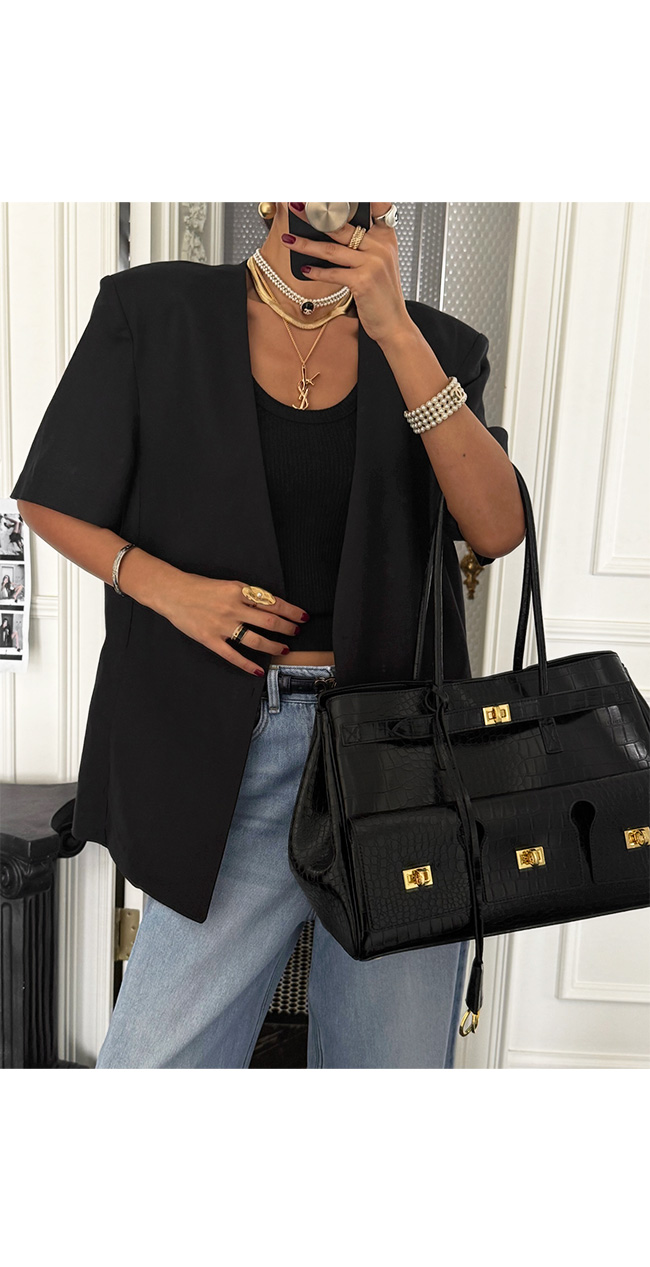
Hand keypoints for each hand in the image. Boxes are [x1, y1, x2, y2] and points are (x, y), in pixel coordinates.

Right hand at [161, 573, 308, 675]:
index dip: (290, 611)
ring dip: (273, 646)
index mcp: (239, 591)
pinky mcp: (211, 640)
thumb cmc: (198, 586)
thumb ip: (247, 595)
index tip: (302, 616)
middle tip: (296, 632)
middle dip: (287, 628)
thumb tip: (269, 605)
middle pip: (269, 621)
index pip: (272, 603)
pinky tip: (258, 670)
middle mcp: (233, 608)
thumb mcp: (228, 584)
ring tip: (284, 649)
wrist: (171, 592)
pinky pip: (233, 655)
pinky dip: (247, 665)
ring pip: (255, 640)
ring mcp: (222, 626)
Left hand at [282, 203, 412, 344]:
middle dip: (315, 215)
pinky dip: (315, 271)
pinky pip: (332, 272)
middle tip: (296, 206)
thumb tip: (328, 231)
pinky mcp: (363, 281)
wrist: (393, 323)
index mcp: (385, 237)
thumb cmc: (381, 294)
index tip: (330, 192)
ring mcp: (373, 263)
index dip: (355, 196)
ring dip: (306, 243)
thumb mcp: (379, 262)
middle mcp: (381, 246)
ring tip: (288, 239)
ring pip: (332, 248)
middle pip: (342, 224)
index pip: (375, 205)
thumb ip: (362, 244)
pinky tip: (303, 269)